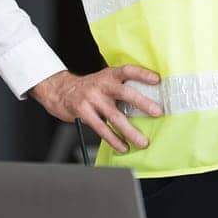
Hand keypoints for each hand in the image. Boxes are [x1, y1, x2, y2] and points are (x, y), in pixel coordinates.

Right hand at [29, 66, 162, 153]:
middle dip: (143, 103)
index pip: (128, 70)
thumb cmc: (89, 88)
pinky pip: (101, 128)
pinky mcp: (83, 112)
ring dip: (130, 131)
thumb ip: (120, 87)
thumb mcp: (104, 81)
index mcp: (109, 75)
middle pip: (125, 93)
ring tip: (142, 141)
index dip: (142, 74)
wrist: (60, 92)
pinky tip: (123, 146)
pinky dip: (114, 139)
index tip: (157, 80)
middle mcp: (101, 85)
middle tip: (157, 112)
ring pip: (115, 116)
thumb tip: (147, 101)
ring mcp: (92, 98)